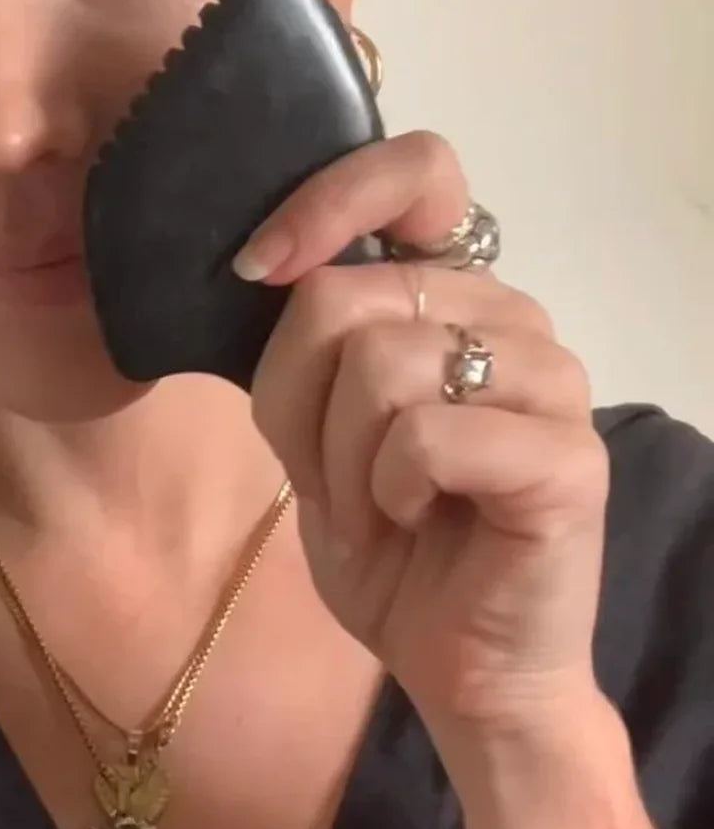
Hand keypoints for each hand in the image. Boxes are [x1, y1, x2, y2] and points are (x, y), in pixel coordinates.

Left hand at [238, 131, 611, 731]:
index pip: (417, 171)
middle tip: (330, 474)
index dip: (328, 201)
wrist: (455, 656)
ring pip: (379, 360)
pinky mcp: (569, 454)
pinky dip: (386, 489)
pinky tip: (414, 518)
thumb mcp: (306, 425)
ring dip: (339, 458)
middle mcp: (509, 310)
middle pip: (344, 294)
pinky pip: (425, 434)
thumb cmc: (383, 532)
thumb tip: (268, 263)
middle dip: (300, 404)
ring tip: (374, 504)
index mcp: (452, 291)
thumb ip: (301, 341)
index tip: (259, 266)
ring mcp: (550, 377)